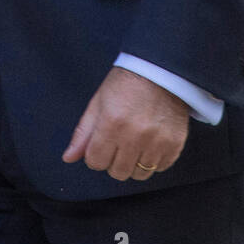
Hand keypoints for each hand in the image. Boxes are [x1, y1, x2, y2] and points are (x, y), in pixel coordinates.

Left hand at [62, 66, 190, 180]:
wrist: (161, 69)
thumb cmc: (126, 83)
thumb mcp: (99, 102)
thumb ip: (83, 133)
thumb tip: (68, 158)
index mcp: (112, 123)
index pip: (95, 162)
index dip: (95, 154)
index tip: (101, 143)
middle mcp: (135, 135)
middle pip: (118, 172)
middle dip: (114, 160)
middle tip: (118, 141)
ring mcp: (157, 141)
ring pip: (139, 174)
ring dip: (134, 162)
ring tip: (135, 142)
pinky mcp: (174, 144)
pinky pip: (160, 168)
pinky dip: (154, 160)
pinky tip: (151, 141)